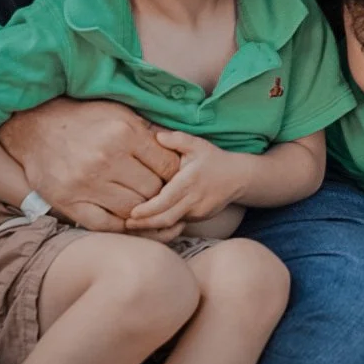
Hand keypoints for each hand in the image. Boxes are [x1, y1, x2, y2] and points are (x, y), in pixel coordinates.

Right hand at [0, 98, 181, 231]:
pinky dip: (121, 225)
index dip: (175, 173)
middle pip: (153, 190)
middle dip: (161, 192)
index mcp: (123, 134)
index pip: (168, 166)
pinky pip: (106, 225)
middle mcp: (105, 159)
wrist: (34, 126)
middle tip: (160, 192)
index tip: (172, 176)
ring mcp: (86, 184)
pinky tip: (125, 217)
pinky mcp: (69, 202)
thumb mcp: (120, 113)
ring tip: (144, 203)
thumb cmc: (84, 118)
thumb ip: (150, 131)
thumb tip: (180, 149)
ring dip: (143, 210)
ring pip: (133, 210)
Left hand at [124, 130, 248, 230]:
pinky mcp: (200, 217)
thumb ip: (176, 139)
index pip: (165, 201)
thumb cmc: (213, 159)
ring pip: (171, 225)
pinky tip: (149, 225)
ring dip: (152, 229)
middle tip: (125, 224)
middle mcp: (194, 199)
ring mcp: (198, 211)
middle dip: (144, 225)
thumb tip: (156, 135)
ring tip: (133, 227)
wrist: (238, 177)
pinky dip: (163, 226)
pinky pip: (179, 223)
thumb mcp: (197, 144)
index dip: (147, 210)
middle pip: (165, 219)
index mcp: (189, 181)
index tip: (131, 213)